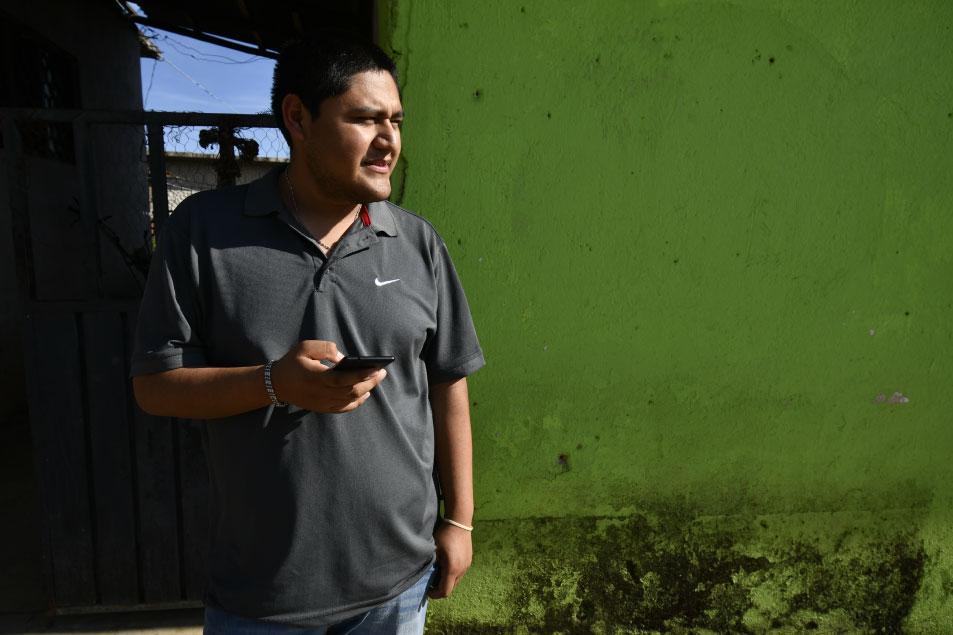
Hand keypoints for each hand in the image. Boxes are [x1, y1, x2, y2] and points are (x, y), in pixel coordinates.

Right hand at [270, 340, 386, 412]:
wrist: (276, 384)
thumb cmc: (293, 362)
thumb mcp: (305, 347)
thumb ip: (325, 348)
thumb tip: (343, 358)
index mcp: (316, 377)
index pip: (343, 379)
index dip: (361, 375)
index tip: (376, 368)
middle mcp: (320, 393)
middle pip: (350, 391)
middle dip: (369, 382)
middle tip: (382, 372)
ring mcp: (321, 403)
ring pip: (349, 400)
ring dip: (366, 391)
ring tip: (376, 380)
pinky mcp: (322, 408)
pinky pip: (343, 408)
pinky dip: (356, 402)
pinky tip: (365, 394)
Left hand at [429, 521, 472, 598]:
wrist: (459, 522)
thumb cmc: (444, 535)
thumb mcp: (433, 551)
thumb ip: (429, 566)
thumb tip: (423, 577)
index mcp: (452, 569)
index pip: (444, 592)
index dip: (434, 594)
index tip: (427, 589)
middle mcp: (462, 570)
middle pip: (451, 588)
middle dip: (440, 588)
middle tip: (431, 582)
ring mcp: (467, 565)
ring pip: (456, 581)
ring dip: (447, 581)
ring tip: (438, 572)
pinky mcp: (469, 561)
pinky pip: (460, 573)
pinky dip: (452, 574)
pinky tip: (446, 564)